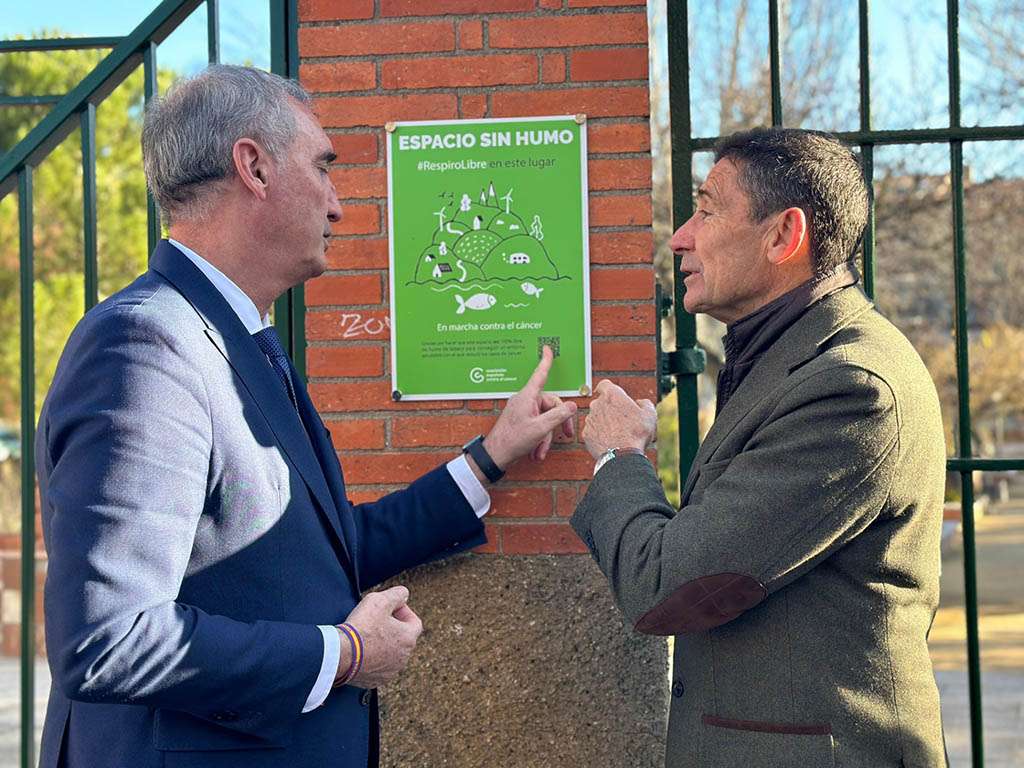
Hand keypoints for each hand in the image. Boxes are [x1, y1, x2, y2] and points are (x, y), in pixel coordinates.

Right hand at [337, 586, 421, 688]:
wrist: (340, 655)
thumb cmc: (361, 627)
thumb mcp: (380, 599)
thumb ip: (397, 594)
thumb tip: (403, 595)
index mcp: (408, 638)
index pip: (415, 622)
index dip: (403, 611)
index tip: (390, 608)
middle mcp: (403, 657)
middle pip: (402, 638)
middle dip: (392, 627)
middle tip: (376, 620)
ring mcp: (390, 671)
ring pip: (391, 653)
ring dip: (383, 644)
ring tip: (366, 635)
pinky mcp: (375, 680)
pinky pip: (378, 667)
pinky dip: (373, 659)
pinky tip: (360, 651)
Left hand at [479, 346, 577, 472]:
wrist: (495, 456)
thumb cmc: (512, 440)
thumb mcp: (540, 428)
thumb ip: (558, 415)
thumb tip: (571, 406)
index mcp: (527, 397)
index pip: (540, 375)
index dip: (546, 361)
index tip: (547, 349)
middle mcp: (525, 401)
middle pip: (550, 405)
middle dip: (557, 424)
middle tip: (566, 434)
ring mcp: (522, 411)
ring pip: (544, 418)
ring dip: (546, 437)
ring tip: (541, 451)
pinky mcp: (521, 421)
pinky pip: (537, 425)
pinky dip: (539, 439)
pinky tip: (536, 452)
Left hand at [581, 379, 655, 458]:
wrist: (622, 455)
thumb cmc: (637, 433)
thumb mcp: (649, 415)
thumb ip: (645, 403)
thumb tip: (640, 403)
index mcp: (612, 395)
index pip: (605, 385)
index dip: (609, 389)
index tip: (612, 395)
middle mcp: (597, 404)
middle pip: (601, 402)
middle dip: (609, 408)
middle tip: (622, 420)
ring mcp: (590, 419)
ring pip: (596, 417)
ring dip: (604, 422)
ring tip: (617, 433)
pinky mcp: (586, 434)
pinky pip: (592, 431)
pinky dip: (599, 434)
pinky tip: (610, 441)